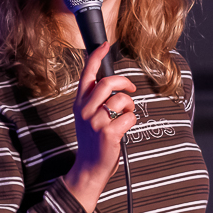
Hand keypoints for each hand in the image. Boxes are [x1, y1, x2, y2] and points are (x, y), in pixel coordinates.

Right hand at [62, 43, 135, 212]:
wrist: (89, 167)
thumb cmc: (92, 141)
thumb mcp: (87, 116)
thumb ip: (94, 99)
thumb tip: (110, 83)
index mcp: (80, 103)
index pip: (87, 74)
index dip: (97, 57)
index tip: (105, 44)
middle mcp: (85, 110)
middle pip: (107, 83)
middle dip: (124, 82)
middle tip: (131, 89)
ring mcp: (96, 122)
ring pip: (121, 100)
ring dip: (129, 106)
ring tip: (125, 115)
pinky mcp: (108, 133)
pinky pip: (129, 117)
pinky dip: (132, 121)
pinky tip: (124, 128)